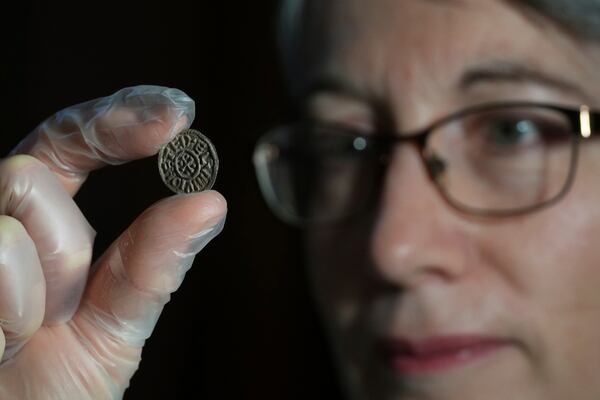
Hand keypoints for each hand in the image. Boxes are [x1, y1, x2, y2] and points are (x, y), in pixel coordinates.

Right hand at [0, 86, 226, 398]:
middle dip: (62, 250)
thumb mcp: (115, 323)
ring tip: (22, 335)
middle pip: (28, 174)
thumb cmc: (56, 389)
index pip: (68, 142)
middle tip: (59, 310)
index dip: (119, 117)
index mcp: (37, 224)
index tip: (180, 115)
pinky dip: (8, 314)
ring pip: (7, 209)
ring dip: (34, 291)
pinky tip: (1, 343)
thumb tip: (209, 203)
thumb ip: (153, 264)